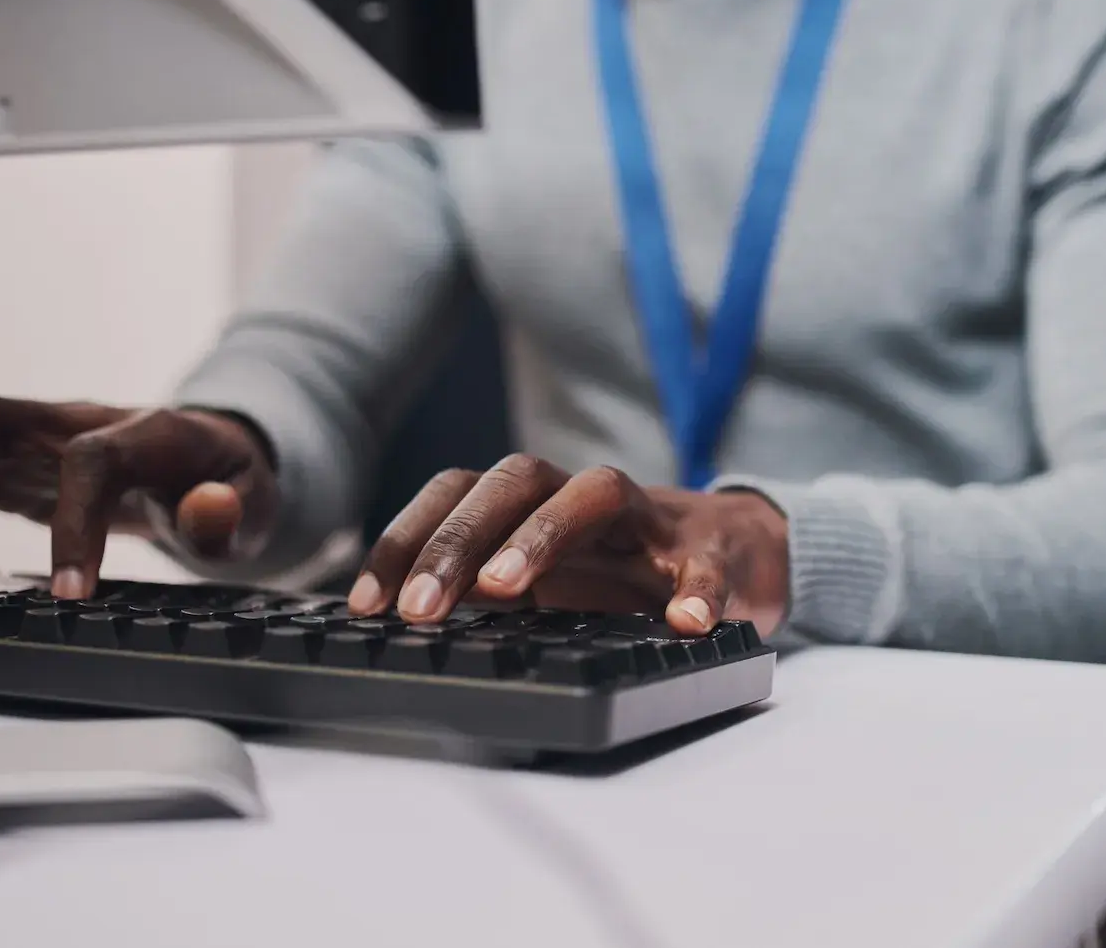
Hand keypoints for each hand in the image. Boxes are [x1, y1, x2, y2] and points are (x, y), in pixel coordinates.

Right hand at [0, 395, 277, 598]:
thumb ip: (230, 512)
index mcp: (146, 431)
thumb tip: (209, 508)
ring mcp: (38, 437)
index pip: (94, 462)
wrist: (219, 457)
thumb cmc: (233, 484)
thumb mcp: (257, 503)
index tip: (69, 595)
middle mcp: (77, 422)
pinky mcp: (12, 464)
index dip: (77, 524)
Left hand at [350, 455, 789, 637]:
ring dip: (545, 534)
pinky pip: (707, 562)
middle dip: (459, 540)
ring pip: (599, 492)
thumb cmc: (625, 571)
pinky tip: (686, 622)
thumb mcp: (549, 580)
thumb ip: (487, 592)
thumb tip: (398, 626)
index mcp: (539, 505)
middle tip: (420, 609)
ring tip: (507, 591)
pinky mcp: (715, 553)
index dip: (408, 539)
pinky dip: (698, 588)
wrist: (737, 554)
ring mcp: (653, 520)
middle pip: (519, 479)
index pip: (459, 492)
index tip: (368, 603)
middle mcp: (588, 498)